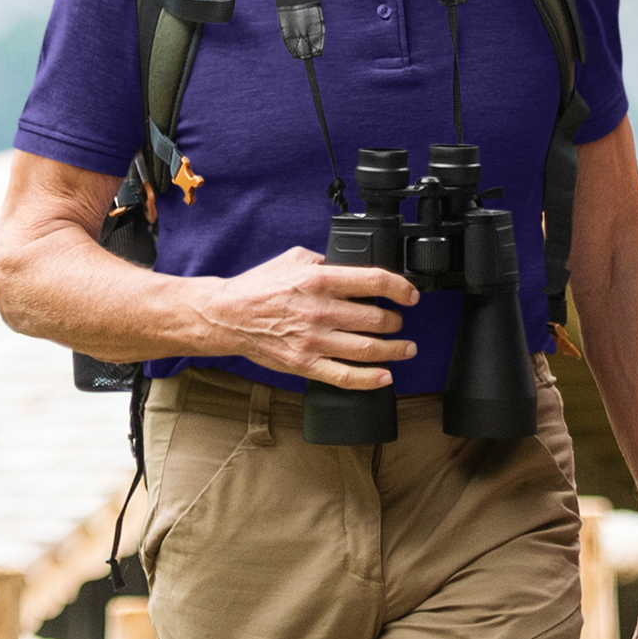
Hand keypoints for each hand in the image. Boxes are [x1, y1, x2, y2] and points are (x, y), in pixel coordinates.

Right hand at [200, 247, 418, 388]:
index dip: (400, 288)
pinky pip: (344, 376)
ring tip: (406, 348)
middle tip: (399, 321)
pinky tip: (386, 376)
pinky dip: (370, 379)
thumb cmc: (259, 287)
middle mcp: (319, 311)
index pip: (374, 281)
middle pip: (376, 318)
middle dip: (397, 321)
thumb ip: (327, 261)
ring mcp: (312, 340)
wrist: (226, 316)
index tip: (411, 294)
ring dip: (394, 350)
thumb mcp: (295, 259)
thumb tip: (354, 266)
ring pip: (367, 349)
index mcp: (319, 280)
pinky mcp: (304, 364)